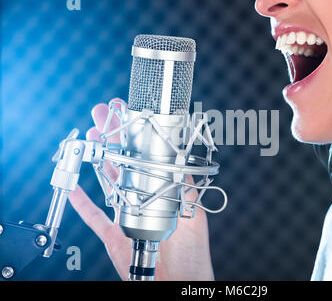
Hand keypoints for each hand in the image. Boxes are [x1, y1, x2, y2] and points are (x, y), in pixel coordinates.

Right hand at [68, 98, 213, 279]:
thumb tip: (182, 159)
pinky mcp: (113, 233)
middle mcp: (143, 198)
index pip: (147, 157)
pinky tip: (75, 185)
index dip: (138, 136)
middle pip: (124, 162)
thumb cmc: (191, 252)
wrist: (176, 280)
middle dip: (113, 137)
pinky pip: (94, 215)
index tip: (130, 115)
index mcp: (162, 191)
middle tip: (103, 114)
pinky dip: (83, 201)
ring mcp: (126, 214)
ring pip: (108, 181)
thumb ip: (186, 186)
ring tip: (92, 135)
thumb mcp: (193, 213)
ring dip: (98, 158)